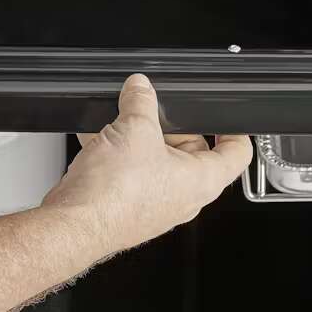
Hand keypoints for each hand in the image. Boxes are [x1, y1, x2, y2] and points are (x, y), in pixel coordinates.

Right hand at [42, 74, 252, 256]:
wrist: (74, 224)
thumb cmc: (112, 195)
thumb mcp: (134, 128)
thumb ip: (140, 101)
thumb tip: (140, 88)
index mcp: (202, 181)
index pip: (237, 153)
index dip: (235, 130)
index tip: (226, 118)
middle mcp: (184, 197)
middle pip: (190, 151)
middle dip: (169, 126)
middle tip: (153, 110)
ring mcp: (156, 204)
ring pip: (155, 161)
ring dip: (138, 140)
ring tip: (119, 124)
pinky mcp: (129, 207)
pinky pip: (130, 174)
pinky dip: (116, 155)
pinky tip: (98, 140)